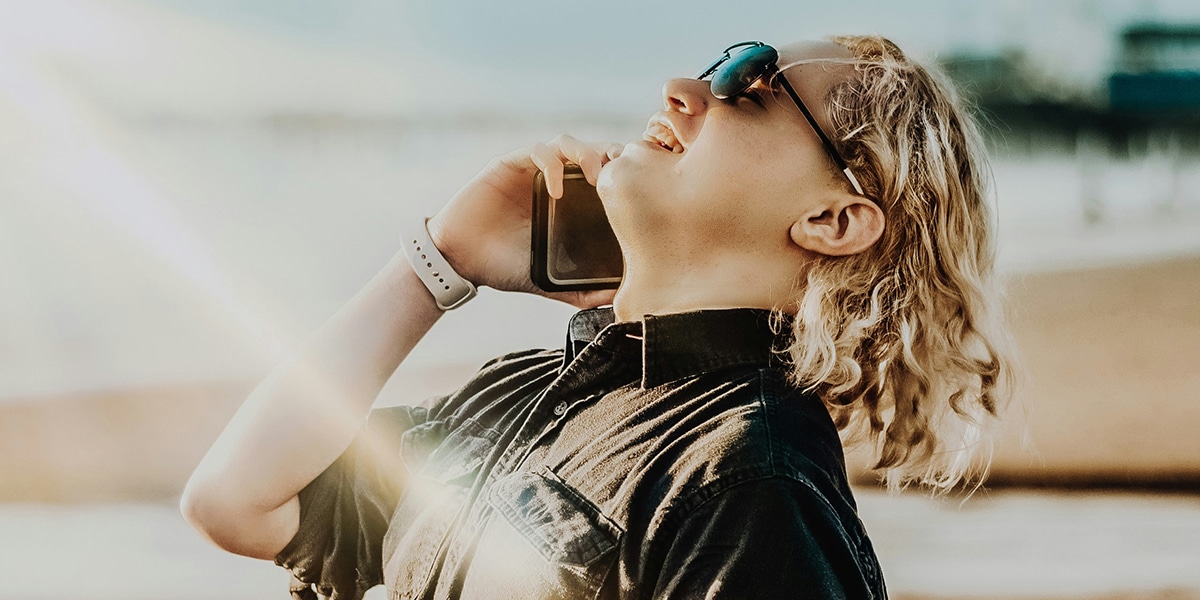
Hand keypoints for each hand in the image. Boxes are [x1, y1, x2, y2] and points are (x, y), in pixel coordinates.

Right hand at [426, 135, 622, 308]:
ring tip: (595, 177)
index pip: (605, 175)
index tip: (640, 189)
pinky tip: (556, 189)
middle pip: (593, 151)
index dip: (623, 174)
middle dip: (611, 156)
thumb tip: (617, 302)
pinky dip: (552, 163)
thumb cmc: (504, 267)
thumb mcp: (550, 281)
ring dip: (586, 153)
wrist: (462, 261)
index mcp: (570, 202)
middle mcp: (554, 180)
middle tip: (622, 177)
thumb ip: (581, 291)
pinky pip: (538, 151)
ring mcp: (533, 170)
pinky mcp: (511, 164)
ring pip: (568, 143)